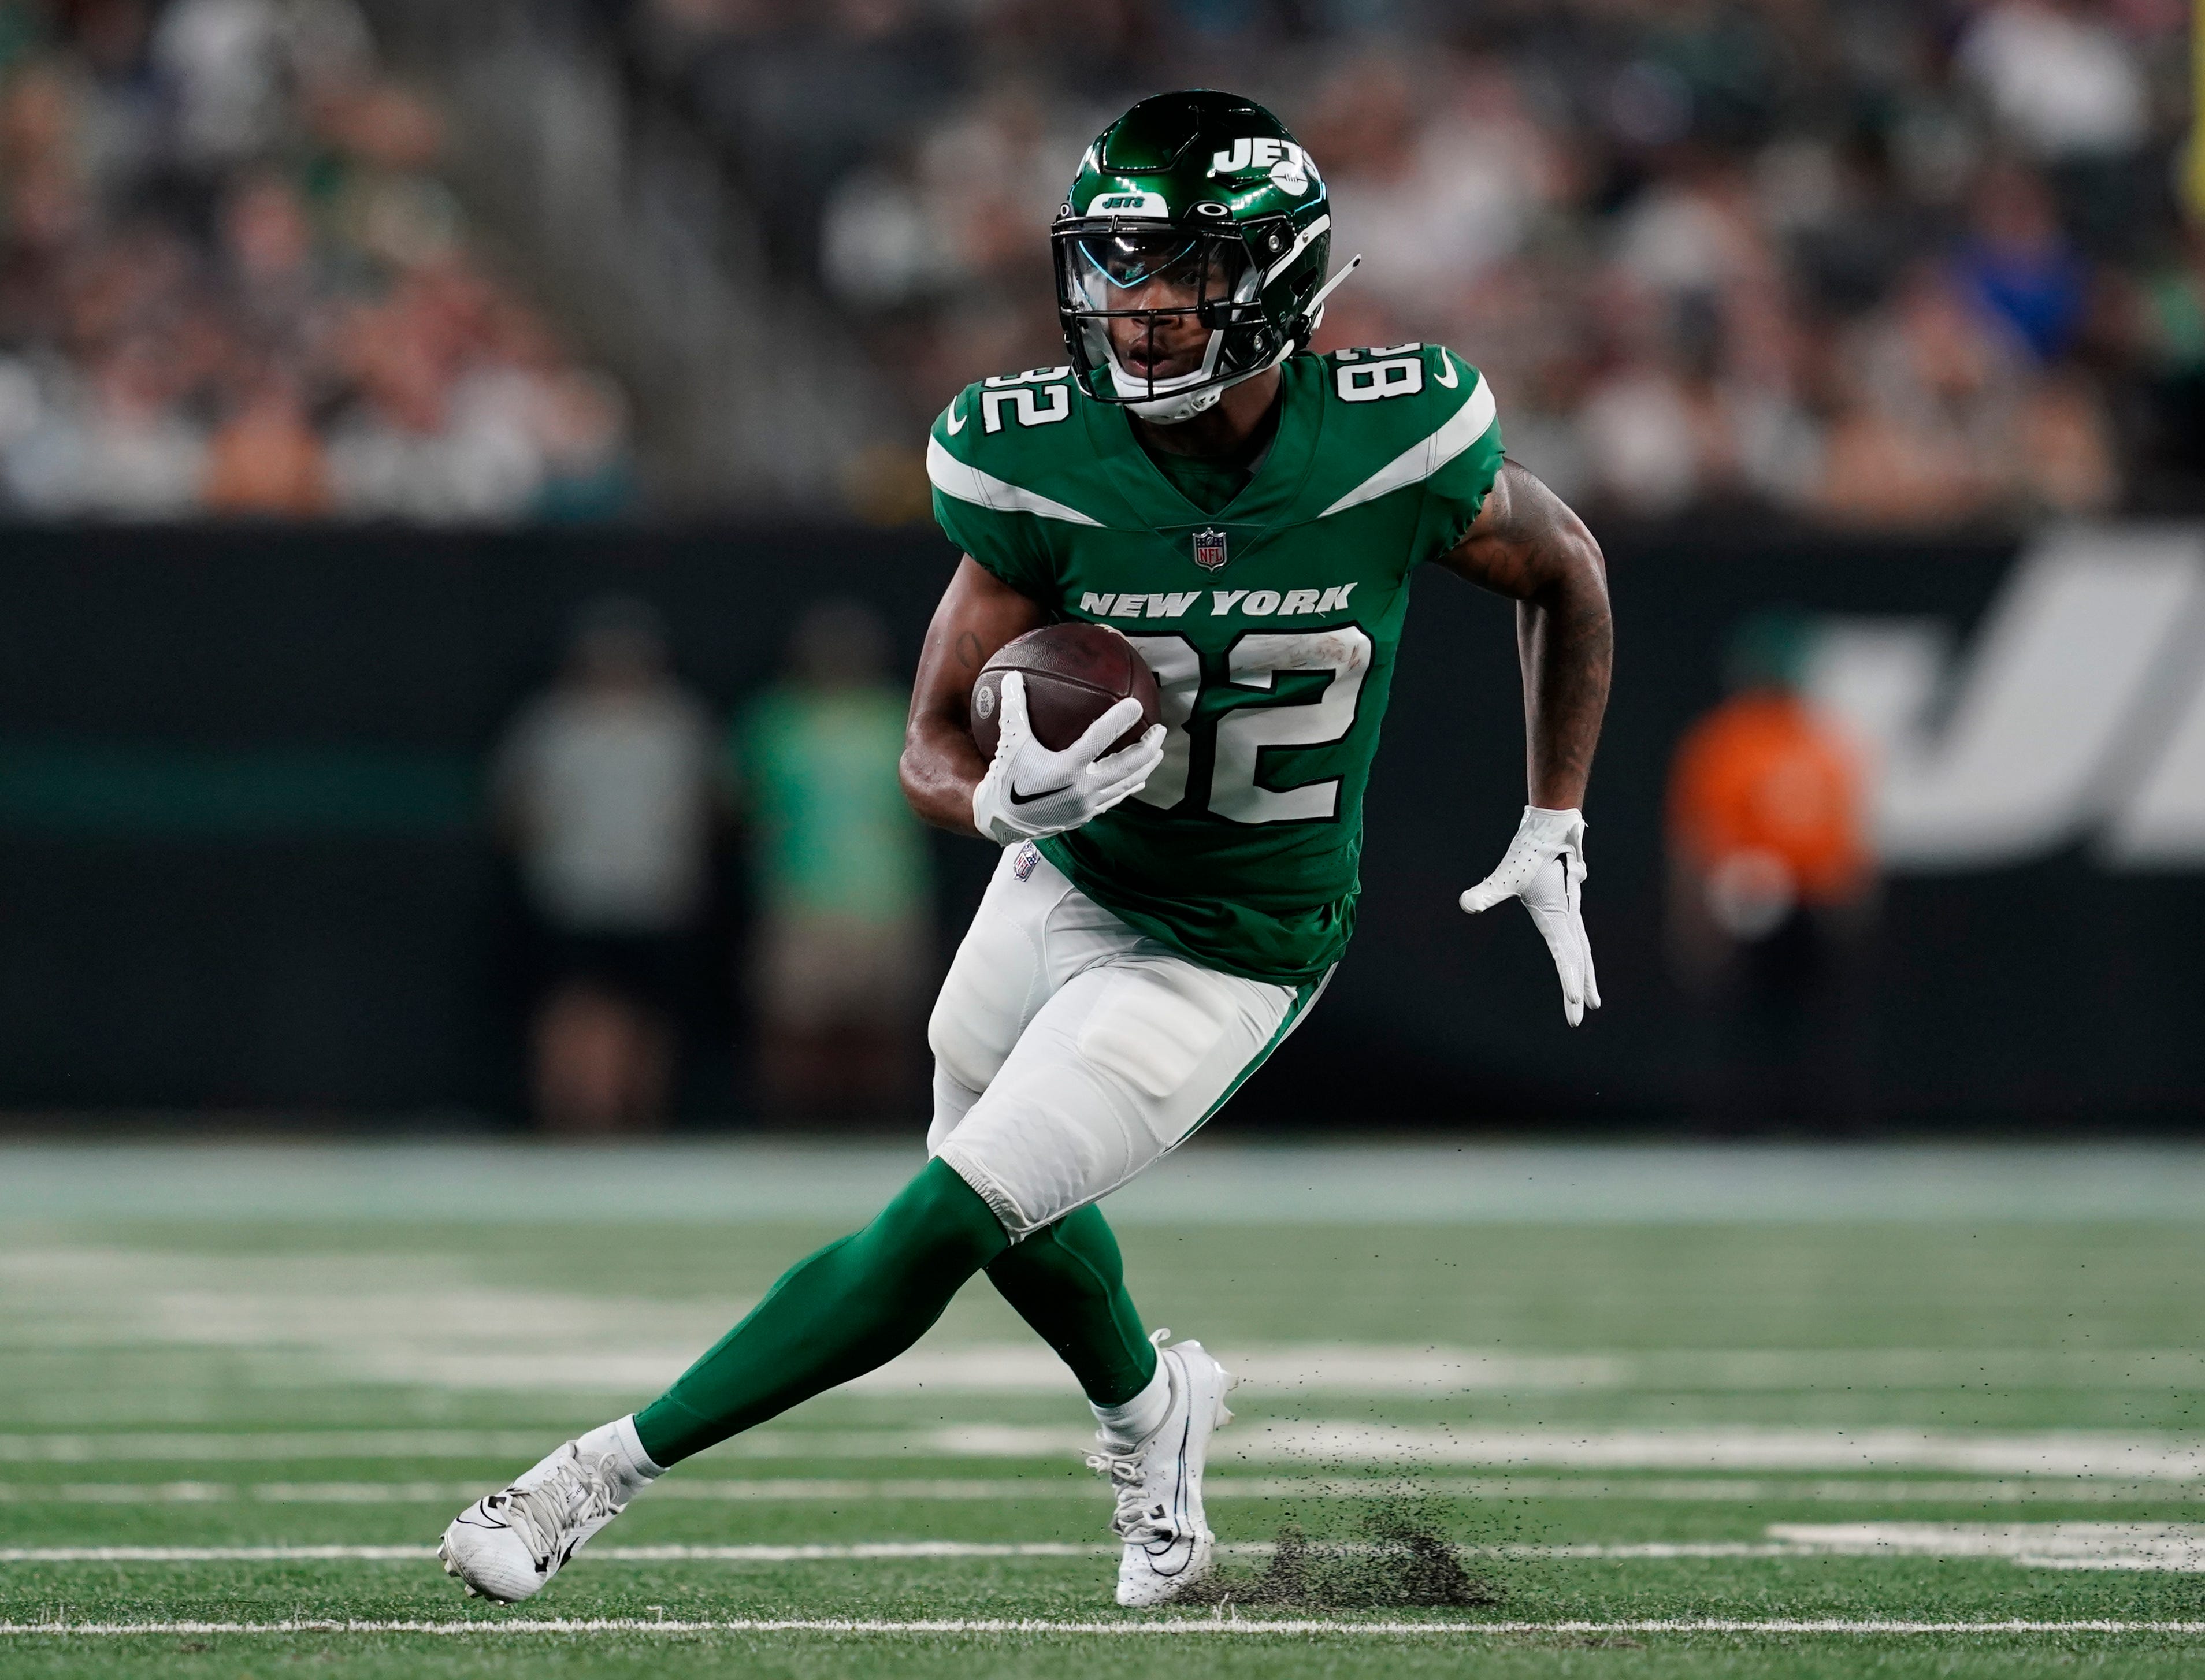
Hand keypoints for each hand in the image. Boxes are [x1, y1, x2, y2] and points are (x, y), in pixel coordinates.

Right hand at [971, 670, 1164, 844]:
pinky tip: (1139, 780)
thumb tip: (1013, 674)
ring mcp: (1087, 804)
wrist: (1002, 820)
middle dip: (1148, 747)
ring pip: (1126, 784)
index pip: (1100, 739)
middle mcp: (1082, 788)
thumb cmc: (1006, 777)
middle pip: (1127, 766)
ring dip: (1145, 767)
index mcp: (1066, 767)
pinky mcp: (1087, 815)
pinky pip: (1115, 799)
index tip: (1137, 705)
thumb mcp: (1010, 741)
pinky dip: (1130, 787)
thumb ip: (1014, 708)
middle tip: (1161, 730)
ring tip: (1159, 752)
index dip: (1120, 720)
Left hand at [1460, 805, 1600, 1026]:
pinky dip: (1580, 957)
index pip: (1565, 956)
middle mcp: (1567, 917)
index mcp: (1557, 916)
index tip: (1576, 1002)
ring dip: (1585, 975)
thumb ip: (1488, 891)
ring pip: (1581, 951)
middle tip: (1579, 1016)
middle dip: (1579, 988)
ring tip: (1592, 1000)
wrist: (1552, 826)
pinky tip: (1580, 964)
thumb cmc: (1530, 850)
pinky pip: (1576, 939)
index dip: (1570, 980)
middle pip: (1577, 960)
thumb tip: (1466, 905)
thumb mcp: (1506, 874)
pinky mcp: (1567, 906)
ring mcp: (1570, 912)